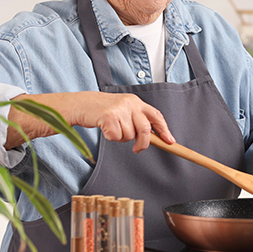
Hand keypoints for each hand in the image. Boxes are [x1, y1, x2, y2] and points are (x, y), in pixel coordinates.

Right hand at [7, 92, 173, 152]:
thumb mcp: (125, 110)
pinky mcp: (108, 116)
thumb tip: (156, 137)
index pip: (156, 116)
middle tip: (137, 149)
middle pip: (145, 130)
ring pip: (129, 136)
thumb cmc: (104, 111)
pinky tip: (105, 129)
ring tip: (113, 128)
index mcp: (136, 102)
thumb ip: (138, 120)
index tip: (170, 141)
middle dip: (143, 143)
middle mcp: (130, 103)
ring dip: (121, 138)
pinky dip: (111, 137)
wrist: (82, 104)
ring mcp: (119, 109)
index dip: (164, 130)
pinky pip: (116, 137)